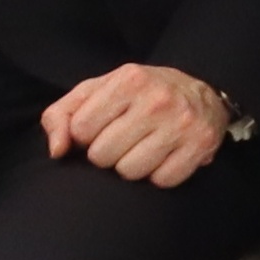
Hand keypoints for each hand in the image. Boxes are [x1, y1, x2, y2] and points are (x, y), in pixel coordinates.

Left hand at [40, 63, 228, 188]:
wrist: (202, 93)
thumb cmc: (137, 95)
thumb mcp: (96, 91)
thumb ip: (60, 116)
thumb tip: (57, 151)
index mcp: (129, 79)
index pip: (80, 130)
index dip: (85, 135)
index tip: (102, 127)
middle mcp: (158, 99)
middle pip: (102, 155)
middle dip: (107, 153)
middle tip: (124, 140)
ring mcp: (183, 122)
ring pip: (130, 171)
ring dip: (131, 166)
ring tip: (143, 148)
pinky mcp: (202, 144)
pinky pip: (163, 180)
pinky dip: (160, 175)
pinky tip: (164, 157)